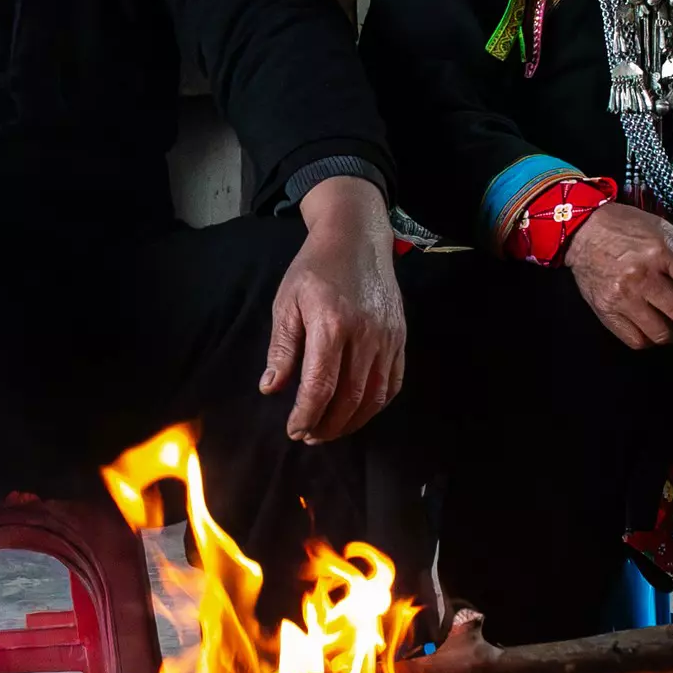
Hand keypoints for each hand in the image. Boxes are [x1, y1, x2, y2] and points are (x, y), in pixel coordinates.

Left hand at [261, 176, 406, 444]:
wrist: (357, 236)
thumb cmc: (315, 268)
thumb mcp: (287, 302)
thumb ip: (282, 348)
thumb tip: (272, 388)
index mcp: (332, 324)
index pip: (321, 386)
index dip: (307, 416)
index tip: (294, 430)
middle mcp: (365, 334)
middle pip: (350, 398)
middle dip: (328, 425)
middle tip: (308, 435)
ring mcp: (388, 337)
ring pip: (375, 396)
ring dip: (352, 421)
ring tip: (329, 430)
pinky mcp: (400, 337)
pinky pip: (393, 383)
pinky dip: (375, 405)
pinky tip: (356, 411)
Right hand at [563, 201, 672, 349]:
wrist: (584, 231)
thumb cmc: (631, 229)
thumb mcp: (667, 233)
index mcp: (661, 252)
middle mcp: (641, 276)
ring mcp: (622, 296)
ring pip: (662, 334)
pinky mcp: (606, 311)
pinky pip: (637, 340)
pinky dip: (649, 338)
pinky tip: (651, 324)